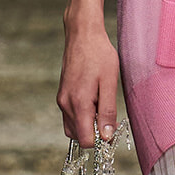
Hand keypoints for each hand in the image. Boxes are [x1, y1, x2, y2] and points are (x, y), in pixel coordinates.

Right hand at [57, 15, 119, 147]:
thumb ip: (107, 111)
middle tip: (108, 114)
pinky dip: (82, 116)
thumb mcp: (109, 82)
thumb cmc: (99, 55)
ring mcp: (62, 100)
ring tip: (101, 105)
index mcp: (79, 103)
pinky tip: (94, 100)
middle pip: (78, 136)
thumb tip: (106, 136)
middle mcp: (66, 104)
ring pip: (73, 127)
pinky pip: (70, 115)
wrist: (82, 35)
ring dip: (87, 124)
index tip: (112, 127)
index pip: (86, 140)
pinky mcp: (62, 95)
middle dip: (94, 132)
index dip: (101, 138)